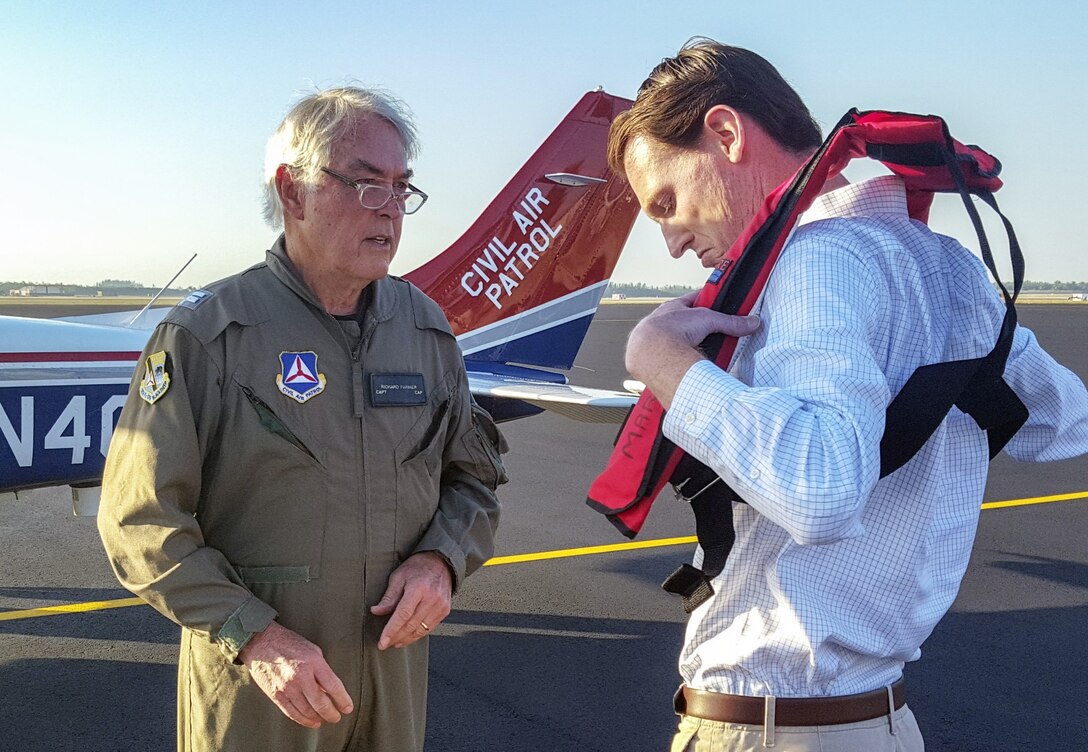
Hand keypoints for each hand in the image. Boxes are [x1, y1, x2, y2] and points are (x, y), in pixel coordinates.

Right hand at [239, 620, 353, 728]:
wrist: (261, 643)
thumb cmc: (289, 644)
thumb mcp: (312, 650)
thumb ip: (322, 669)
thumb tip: (330, 688)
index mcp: (313, 663)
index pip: (333, 686)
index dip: (342, 700)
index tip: (347, 708)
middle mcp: (301, 677)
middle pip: (321, 703)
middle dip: (332, 713)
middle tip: (337, 717)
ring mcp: (287, 688)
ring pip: (307, 711)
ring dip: (319, 718)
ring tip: (325, 719)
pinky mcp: (276, 695)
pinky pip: (292, 712)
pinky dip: (303, 720)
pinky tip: (312, 722)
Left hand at [371, 551, 452, 649]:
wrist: (440, 562)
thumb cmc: (418, 567)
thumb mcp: (398, 577)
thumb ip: (388, 597)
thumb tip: (376, 611)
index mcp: (418, 588)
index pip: (403, 614)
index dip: (391, 630)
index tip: (382, 642)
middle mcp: (431, 598)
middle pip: (411, 625)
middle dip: (396, 637)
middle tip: (384, 644)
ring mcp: (440, 606)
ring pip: (420, 630)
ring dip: (406, 639)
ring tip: (394, 642)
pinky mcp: (445, 611)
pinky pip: (429, 628)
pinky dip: (417, 634)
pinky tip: (408, 637)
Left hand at [625, 293, 759, 408]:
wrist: (650, 352)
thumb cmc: (668, 329)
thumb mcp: (706, 319)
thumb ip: (729, 321)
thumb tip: (750, 322)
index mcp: (672, 308)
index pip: (695, 300)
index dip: (709, 301)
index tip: (722, 304)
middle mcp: (664, 323)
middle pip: (688, 324)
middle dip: (702, 329)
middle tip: (717, 335)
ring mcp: (660, 342)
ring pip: (679, 342)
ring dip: (692, 346)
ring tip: (707, 353)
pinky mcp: (658, 359)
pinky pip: (674, 359)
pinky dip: (684, 361)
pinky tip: (692, 365)